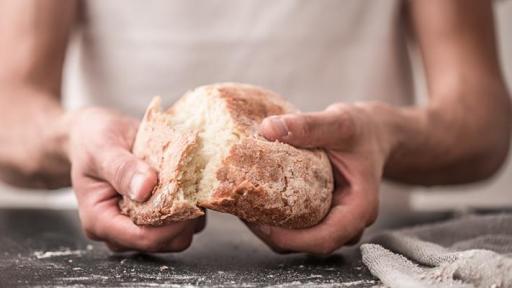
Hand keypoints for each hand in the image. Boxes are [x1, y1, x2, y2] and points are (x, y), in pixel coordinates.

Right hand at [67, 108, 204, 251]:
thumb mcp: (103, 148)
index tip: (187, 196)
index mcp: (100, 221)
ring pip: (178, 234)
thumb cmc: (93, 141)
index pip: (144, 238)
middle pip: (165, 241)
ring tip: (185, 178)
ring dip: (188, 210)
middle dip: (183, 217)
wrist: (95, 135)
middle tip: (189, 182)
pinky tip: (185, 180)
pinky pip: (183, 222)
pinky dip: (190, 204)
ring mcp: (140, 225)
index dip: (171, 223)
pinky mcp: (155, 217)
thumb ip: (122, 169)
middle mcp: (120, 230)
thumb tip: (145, 189)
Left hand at [247, 102, 394, 254]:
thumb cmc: (362, 130)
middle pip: (307, 243)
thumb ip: (308, 125)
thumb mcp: (339, 123)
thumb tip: (267, 128)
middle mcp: (348, 221)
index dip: (289, 238)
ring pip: (300, 237)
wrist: (374, 133)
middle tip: (242, 209)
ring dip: (272, 226)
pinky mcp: (322, 212)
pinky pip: (298, 224)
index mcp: (359, 208)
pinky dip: (277, 215)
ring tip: (244, 203)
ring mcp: (335, 219)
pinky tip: (257, 196)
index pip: (323, 238)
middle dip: (273, 233)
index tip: (259, 222)